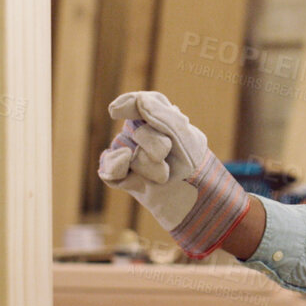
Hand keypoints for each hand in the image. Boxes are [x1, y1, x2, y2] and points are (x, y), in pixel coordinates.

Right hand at [97, 91, 249, 257]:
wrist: (196, 201)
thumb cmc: (192, 165)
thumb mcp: (183, 135)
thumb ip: (159, 114)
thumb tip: (122, 105)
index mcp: (157, 117)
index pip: (143, 104)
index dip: (130, 104)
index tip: (116, 111)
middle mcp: (139, 131)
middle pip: (138, 130)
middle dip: (156, 144)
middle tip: (170, 155)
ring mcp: (127, 152)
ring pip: (128, 153)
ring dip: (150, 167)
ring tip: (164, 175)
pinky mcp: (119, 174)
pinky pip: (109, 168)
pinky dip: (116, 168)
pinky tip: (126, 169)